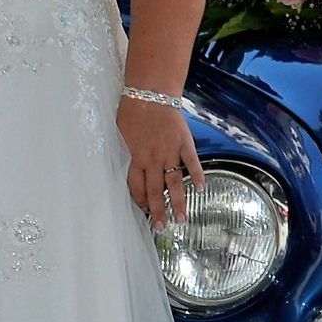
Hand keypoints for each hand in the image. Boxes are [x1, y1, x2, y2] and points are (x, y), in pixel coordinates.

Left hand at [119, 96, 203, 232]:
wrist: (150, 93)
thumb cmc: (132, 110)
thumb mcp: (120, 133)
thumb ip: (126, 152)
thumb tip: (127, 164)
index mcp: (135, 158)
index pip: (137, 186)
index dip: (141, 201)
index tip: (145, 212)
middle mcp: (152, 159)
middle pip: (155, 191)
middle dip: (158, 211)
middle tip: (162, 228)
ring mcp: (170, 152)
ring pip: (174, 183)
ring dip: (179, 202)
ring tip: (182, 219)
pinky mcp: (184, 143)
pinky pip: (191, 162)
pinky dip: (197, 175)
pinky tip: (201, 189)